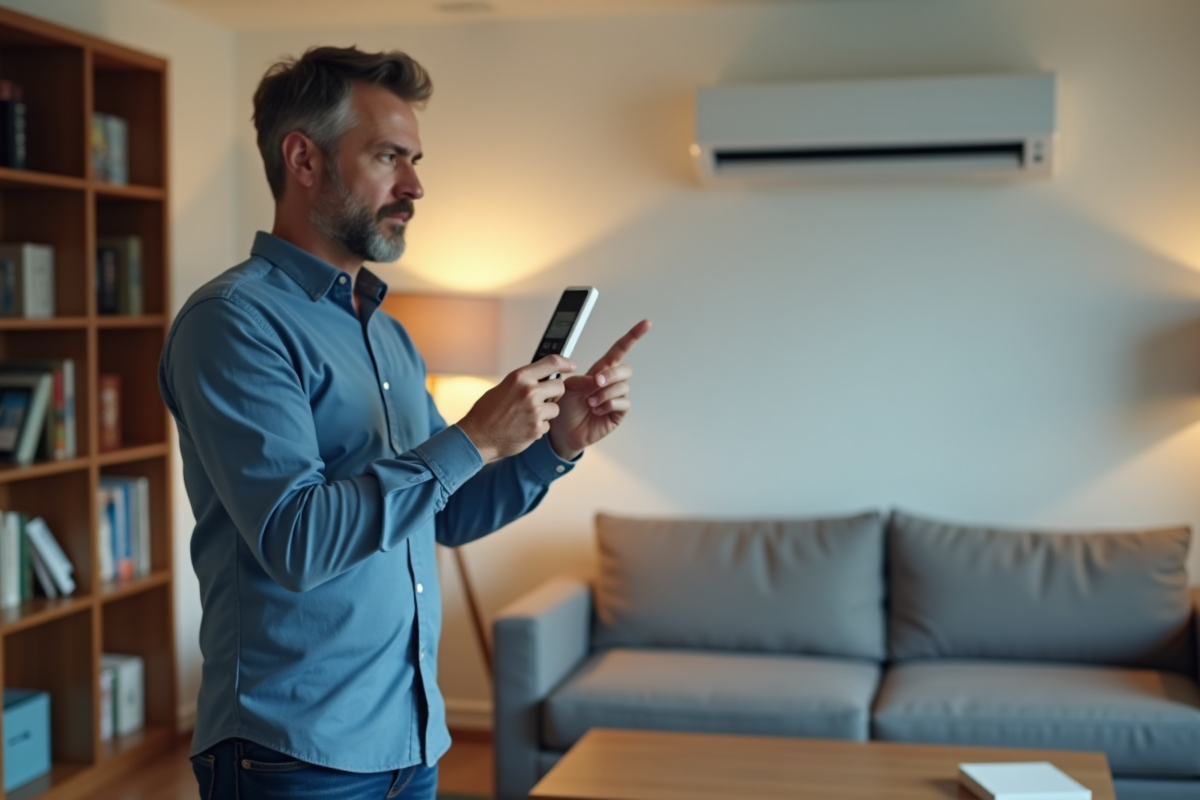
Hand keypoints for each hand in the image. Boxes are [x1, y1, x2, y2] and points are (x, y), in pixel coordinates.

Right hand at [457, 355, 576, 463]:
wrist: (477, 437)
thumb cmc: (486, 413)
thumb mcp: (503, 388)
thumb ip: (523, 382)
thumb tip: (541, 378)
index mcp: (519, 378)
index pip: (551, 363)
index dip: (565, 362)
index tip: (571, 365)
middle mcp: (529, 392)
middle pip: (560, 386)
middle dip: (554, 392)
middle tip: (543, 398)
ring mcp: (534, 411)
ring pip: (556, 408)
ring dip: (546, 412)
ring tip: (528, 416)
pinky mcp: (537, 429)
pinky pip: (548, 425)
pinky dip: (539, 427)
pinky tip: (524, 427)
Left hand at [549, 320, 651, 460]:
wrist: (562, 431)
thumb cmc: (565, 407)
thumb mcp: (567, 387)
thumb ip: (582, 379)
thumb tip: (599, 377)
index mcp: (600, 371)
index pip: (619, 350)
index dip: (633, 337)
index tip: (646, 324)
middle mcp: (611, 383)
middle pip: (625, 369)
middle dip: (611, 374)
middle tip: (596, 382)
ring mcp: (616, 398)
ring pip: (622, 387)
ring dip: (604, 393)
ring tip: (590, 402)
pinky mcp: (618, 413)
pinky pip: (622, 403)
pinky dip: (608, 405)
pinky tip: (597, 409)